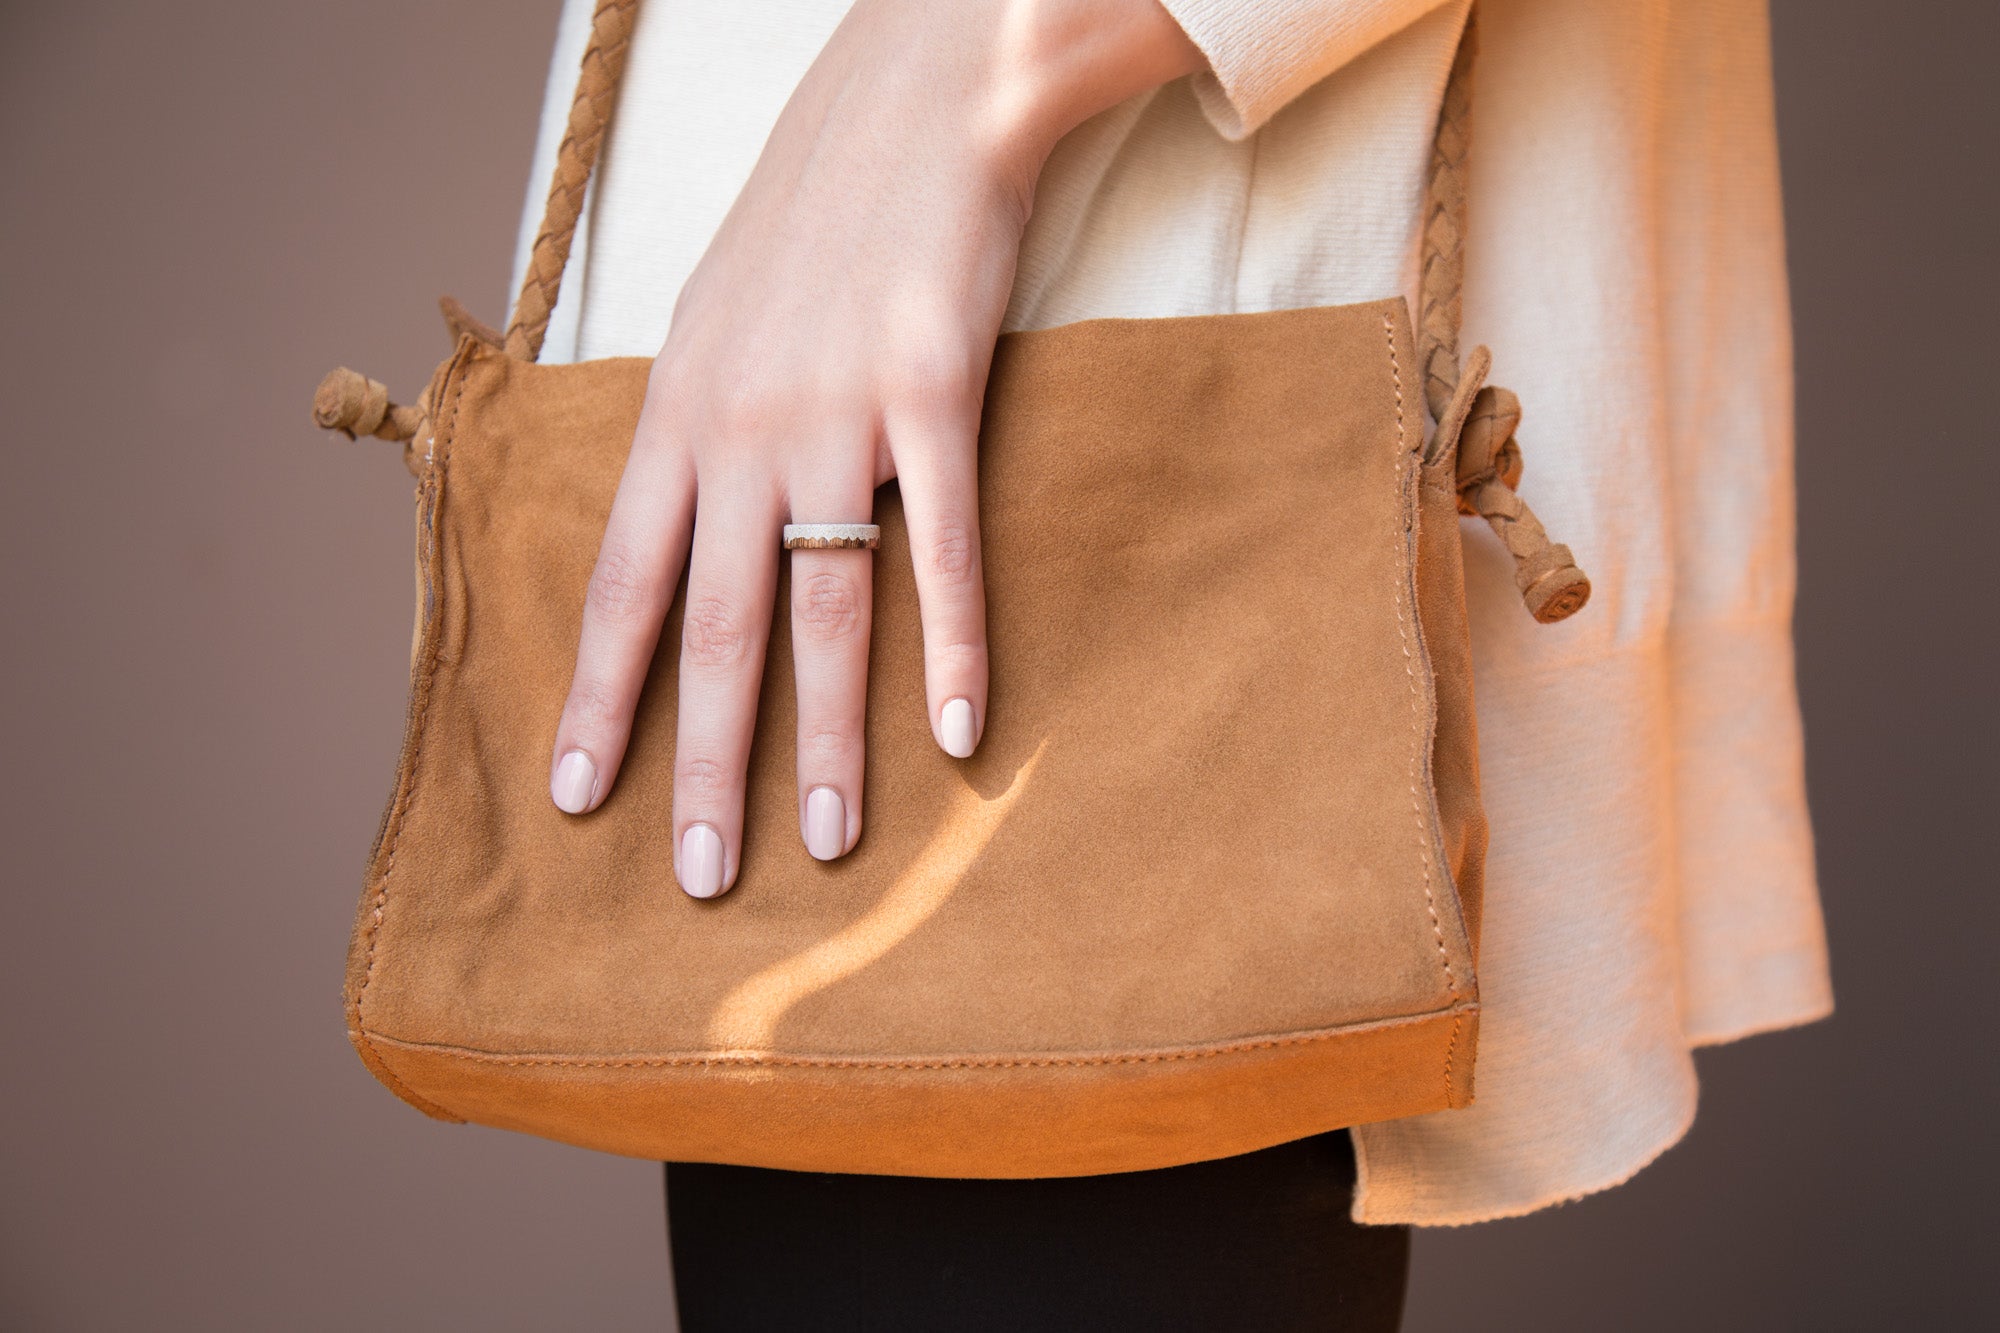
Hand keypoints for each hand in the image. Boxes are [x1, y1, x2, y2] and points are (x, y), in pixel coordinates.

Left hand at [548, 0, 1201, 895]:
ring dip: (825, 738)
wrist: (912, 106)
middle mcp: (740, 431)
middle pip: (715, 628)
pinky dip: (954, 644)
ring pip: (824, 609)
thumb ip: (693, 433)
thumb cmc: (808, 221)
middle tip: (701, 877)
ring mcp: (838, 417)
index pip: (620, 585)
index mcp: (676, 418)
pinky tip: (961, 731)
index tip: (575, 797)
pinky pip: (942, 545)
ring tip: (827, 843)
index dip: (597, 698)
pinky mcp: (936, 397)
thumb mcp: (711, 321)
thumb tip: (677, 530)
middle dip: (703, 763)